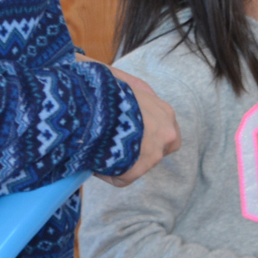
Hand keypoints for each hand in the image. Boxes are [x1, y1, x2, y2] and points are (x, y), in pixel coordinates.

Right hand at [97, 68, 181, 186]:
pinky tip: (92, 159)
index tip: (131, 132)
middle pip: (160, 151)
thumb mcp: (121, 79)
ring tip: (98, 148)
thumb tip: (131, 94)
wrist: (90, 105)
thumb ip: (133, 90)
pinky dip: (105, 172)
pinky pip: (120, 178)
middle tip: (119, 146)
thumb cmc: (102, 89)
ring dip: (121, 161)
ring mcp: (152, 155)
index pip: (167, 130)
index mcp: (165, 112)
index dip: (149, 133)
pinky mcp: (134, 171)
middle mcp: (166, 135)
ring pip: (138, 165)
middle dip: (142, 152)